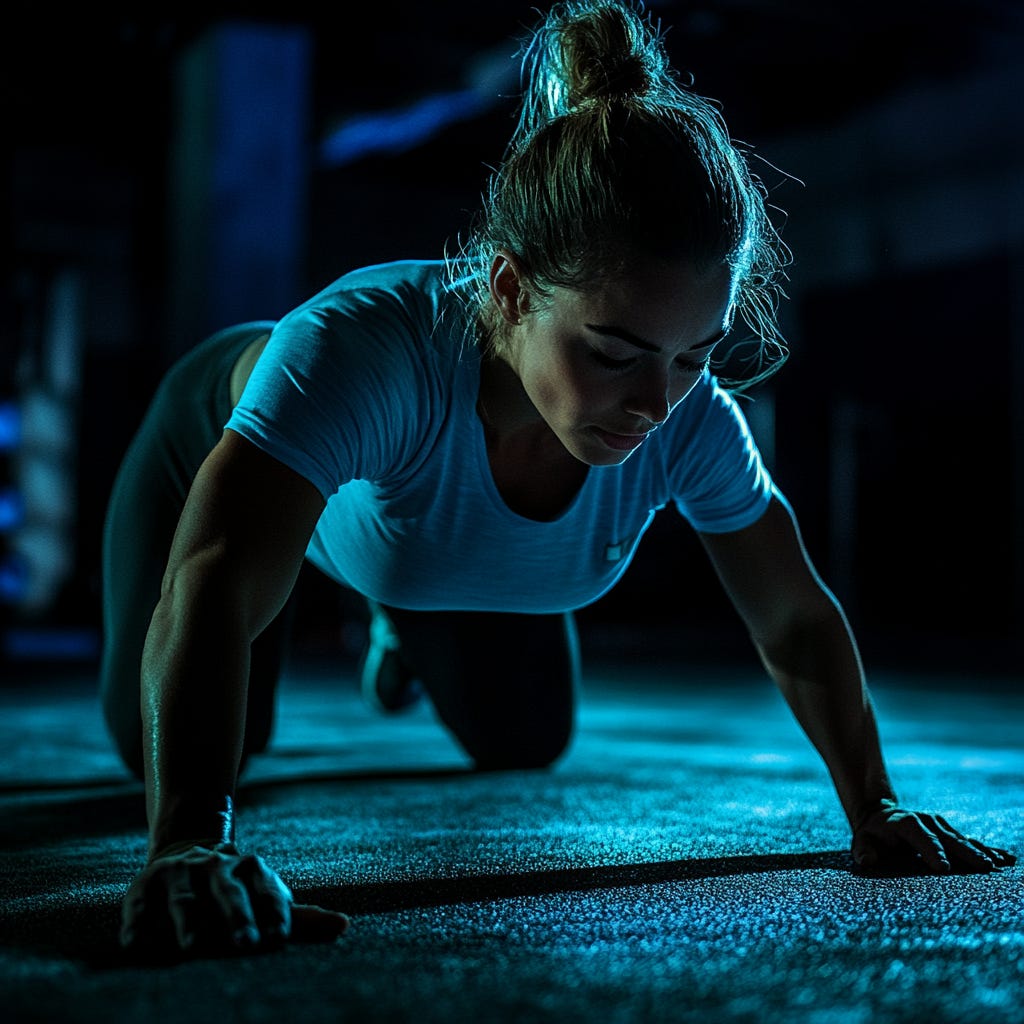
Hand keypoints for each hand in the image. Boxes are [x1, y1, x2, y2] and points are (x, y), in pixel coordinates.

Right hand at [120, 841, 348, 956]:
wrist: (187, 852)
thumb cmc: (236, 891)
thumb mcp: (266, 898)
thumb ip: (300, 917)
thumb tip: (345, 926)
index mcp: (252, 870)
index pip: (267, 891)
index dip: (274, 913)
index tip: (278, 939)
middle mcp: (217, 867)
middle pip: (229, 892)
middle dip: (237, 917)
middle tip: (245, 944)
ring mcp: (181, 872)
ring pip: (184, 896)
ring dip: (188, 920)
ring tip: (191, 947)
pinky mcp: (146, 883)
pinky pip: (139, 902)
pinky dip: (137, 921)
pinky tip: (134, 944)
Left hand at [852, 800, 1016, 874]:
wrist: (880, 815)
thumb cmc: (871, 836)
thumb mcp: (862, 842)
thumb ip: (863, 851)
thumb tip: (866, 860)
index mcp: (904, 823)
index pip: (919, 836)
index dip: (931, 850)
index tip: (943, 868)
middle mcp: (925, 820)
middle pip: (947, 837)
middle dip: (965, 852)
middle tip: (983, 867)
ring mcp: (939, 825)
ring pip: (962, 839)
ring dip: (980, 852)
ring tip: (997, 865)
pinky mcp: (949, 832)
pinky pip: (970, 841)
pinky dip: (988, 849)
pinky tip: (1006, 858)